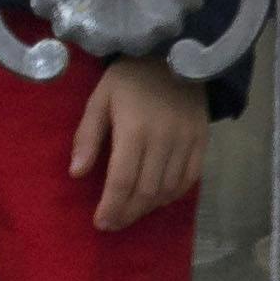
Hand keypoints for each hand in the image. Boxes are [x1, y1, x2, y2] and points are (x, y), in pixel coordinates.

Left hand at [73, 55, 209, 230]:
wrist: (173, 56)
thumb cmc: (128, 78)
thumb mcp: (99, 100)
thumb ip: (87, 137)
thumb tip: (76, 174)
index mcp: (134, 130)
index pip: (123, 180)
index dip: (112, 206)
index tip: (100, 223)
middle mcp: (164, 141)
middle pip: (147, 190)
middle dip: (128, 212)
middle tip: (112, 223)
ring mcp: (187, 143)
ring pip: (169, 189)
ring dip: (148, 207)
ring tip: (130, 213)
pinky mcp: (203, 142)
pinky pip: (190, 178)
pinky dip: (173, 194)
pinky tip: (157, 200)